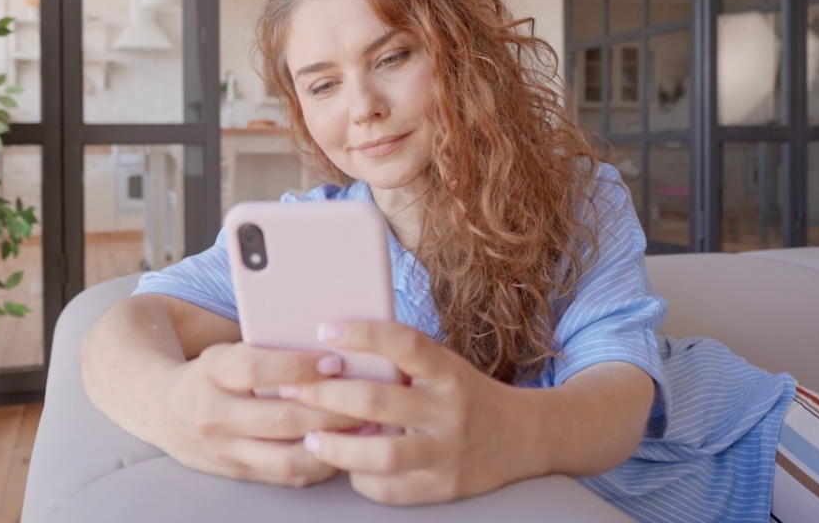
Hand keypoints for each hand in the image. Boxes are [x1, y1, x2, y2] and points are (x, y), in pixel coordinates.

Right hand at [152, 342, 365, 487]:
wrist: (162, 409)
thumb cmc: (210, 373)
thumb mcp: (227, 350)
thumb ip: (267, 349)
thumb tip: (328, 343)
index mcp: (212, 373)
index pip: (257, 368)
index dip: (298, 366)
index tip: (335, 360)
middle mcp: (215, 415)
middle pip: (281, 418)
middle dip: (331, 409)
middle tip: (366, 397)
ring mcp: (225, 450)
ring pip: (287, 457)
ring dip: (332, 444)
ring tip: (364, 427)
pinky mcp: (238, 473)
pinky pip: (286, 476)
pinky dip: (320, 464)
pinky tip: (343, 448)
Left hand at [287, 321, 539, 504]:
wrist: (523, 437)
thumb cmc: (466, 395)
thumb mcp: (443, 367)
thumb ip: (401, 363)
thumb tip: (333, 350)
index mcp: (448, 372)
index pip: (404, 344)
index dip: (363, 334)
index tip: (324, 330)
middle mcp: (450, 411)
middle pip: (379, 402)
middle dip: (327, 396)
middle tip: (294, 389)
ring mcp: (448, 453)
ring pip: (382, 455)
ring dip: (338, 446)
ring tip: (312, 436)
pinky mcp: (443, 488)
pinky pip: (390, 489)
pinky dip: (360, 477)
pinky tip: (347, 464)